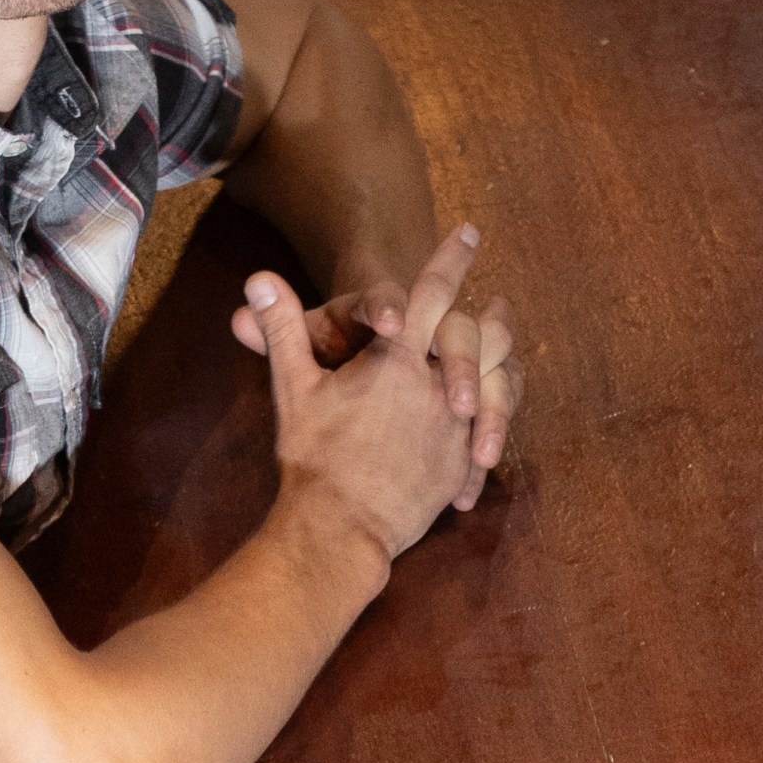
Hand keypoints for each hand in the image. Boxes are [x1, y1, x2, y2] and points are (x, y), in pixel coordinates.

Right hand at [250, 227, 495, 567]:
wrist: (338, 530)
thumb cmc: (313, 458)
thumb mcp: (294, 389)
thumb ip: (282, 329)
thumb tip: (258, 279)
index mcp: (398, 360)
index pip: (433, 291)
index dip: (452, 257)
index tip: (470, 232)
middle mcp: (436, 387)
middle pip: (482, 336)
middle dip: (493, 317)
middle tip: (499, 306)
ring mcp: (455, 427)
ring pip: (498, 383)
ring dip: (502, 364)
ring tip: (504, 359)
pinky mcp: (460, 464)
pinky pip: (489, 435)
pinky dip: (492, 423)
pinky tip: (489, 424)